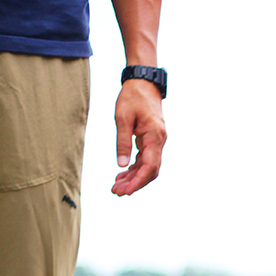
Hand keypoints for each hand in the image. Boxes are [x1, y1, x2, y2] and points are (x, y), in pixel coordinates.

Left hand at [112, 79, 166, 195]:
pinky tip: (122, 174)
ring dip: (133, 178)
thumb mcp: (122, 118)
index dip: (138, 181)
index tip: (126, 191)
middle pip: (150, 170)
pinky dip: (134, 168)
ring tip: (116, 186)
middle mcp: (159, 141)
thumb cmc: (132, 97)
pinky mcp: (151, 140)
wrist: (143, 83)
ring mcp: (156, 142)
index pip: (150, 166)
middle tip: (116, 192)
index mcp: (155, 136)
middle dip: (135, 183)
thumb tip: (121, 165)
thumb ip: (122, 142)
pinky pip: (144, 159)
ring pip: (147, 166)